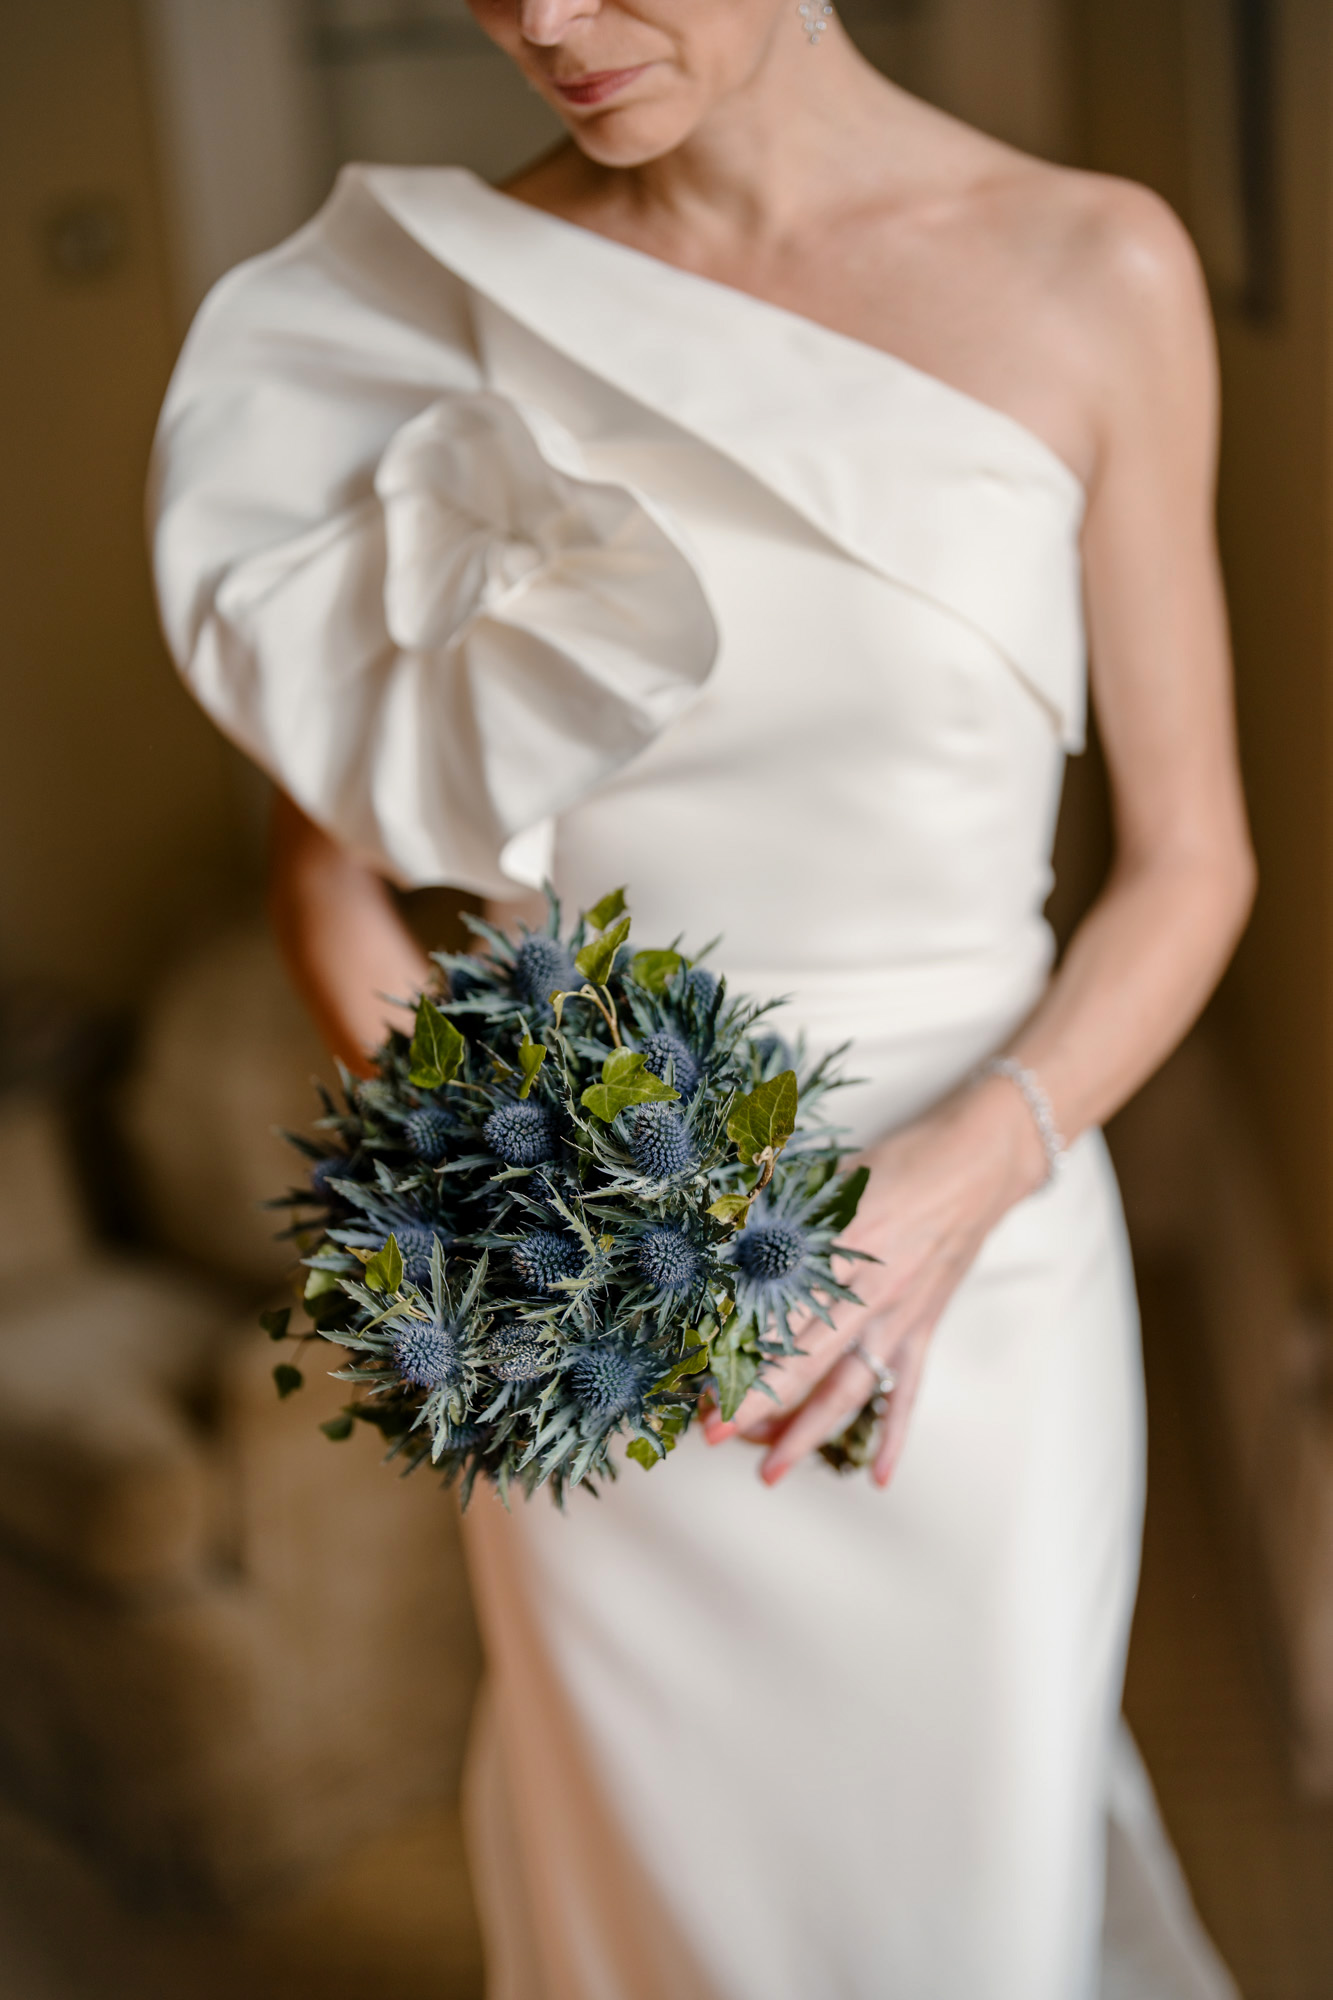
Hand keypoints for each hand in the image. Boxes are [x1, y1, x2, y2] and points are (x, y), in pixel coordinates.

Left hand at [701, 1073, 1048, 1487]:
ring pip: (849, 1389)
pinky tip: (876, 1477)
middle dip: (754, 1402)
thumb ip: (784, 1212)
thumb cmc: (904, 1160)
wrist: (982, 1162)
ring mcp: (900, 1318)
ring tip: (770, 1474)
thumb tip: (725, 1238)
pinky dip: (894, 1438)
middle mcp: (871, 1293)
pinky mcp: (923, 1329)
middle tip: (708, 1433)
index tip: (695, 1372)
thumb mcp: (835, 1179)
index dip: (734, 1345)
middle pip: (805, 1360)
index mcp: (841, 1248)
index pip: (778, 1311)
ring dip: (807, 1434)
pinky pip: (908, 1394)